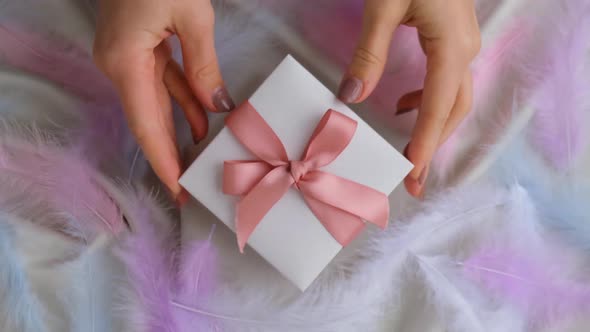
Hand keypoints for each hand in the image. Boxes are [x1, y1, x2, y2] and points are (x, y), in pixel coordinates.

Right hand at [93, 0, 234, 203]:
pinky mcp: (138, 48)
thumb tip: (217, 108)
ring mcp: (127, 57)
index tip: (178, 190)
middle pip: (148, 120)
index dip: (163, 160)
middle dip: (170, 155)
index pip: (146, 125)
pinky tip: (204, 121)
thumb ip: (203, 66)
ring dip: (181, 130)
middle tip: (190, 189)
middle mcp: (120, 66)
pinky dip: (183, 101)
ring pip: (157, 104)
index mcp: (125, 62)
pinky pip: (163, 83)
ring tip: (203, 160)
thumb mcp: (192, 17)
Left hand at [337, 0, 479, 196]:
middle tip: (412, 180)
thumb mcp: (385, 6)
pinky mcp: (454, 39)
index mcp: (452, 46)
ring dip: (431, 128)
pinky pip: (446, 82)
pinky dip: (427, 103)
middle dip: (432, 147)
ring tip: (407, 153)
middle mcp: (465, 50)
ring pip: (453, 100)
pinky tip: (403, 106)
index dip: (424, 143)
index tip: (410, 173)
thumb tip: (352, 96)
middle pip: (453, 111)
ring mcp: (463, 45)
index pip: (438, 106)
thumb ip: (370, 52)